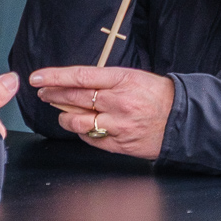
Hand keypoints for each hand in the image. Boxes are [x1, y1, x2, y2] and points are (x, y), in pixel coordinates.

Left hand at [29, 65, 174, 159]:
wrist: (182, 119)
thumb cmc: (157, 95)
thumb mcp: (133, 77)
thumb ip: (105, 81)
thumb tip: (76, 83)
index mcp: (121, 80)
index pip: (80, 76)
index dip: (55, 76)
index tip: (37, 77)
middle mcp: (117, 102)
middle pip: (74, 97)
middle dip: (53, 95)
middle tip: (43, 92)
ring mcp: (117, 125)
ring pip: (77, 122)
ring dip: (64, 117)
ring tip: (62, 113)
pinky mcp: (119, 144)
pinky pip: (91, 139)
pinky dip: (82, 132)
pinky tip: (82, 127)